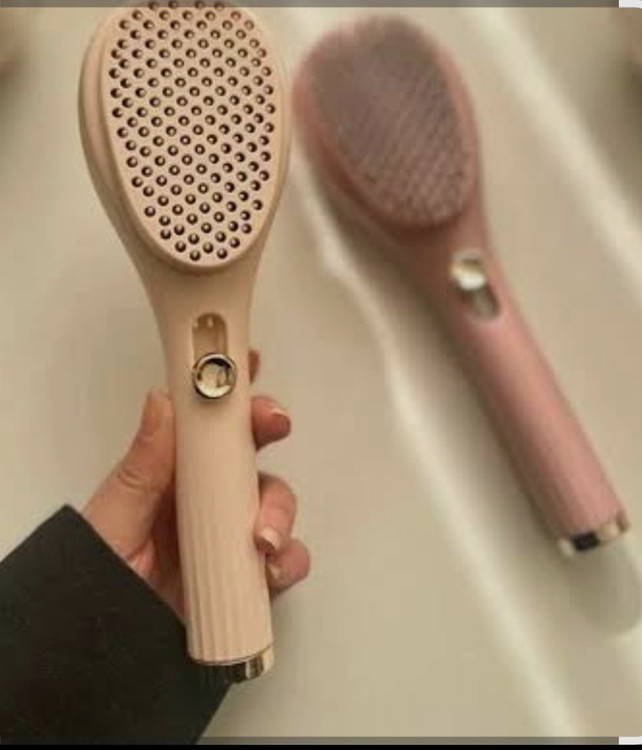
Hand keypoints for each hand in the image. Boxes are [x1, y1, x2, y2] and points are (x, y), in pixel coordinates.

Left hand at [82, 351, 309, 616]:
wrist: (110, 651)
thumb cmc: (99, 581)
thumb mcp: (114, 521)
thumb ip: (142, 468)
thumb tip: (161, 402)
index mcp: (171, 473)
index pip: (204, 420)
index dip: (228, 386)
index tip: (245, 359)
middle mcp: (206, 496)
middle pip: (250, 447)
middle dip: (268, 427)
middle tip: (272, 421)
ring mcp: (231, 533)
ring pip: (276, 499)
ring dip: (280, 508)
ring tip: (262, 536)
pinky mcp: (250, 572)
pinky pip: (286, 556)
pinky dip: (290, 558)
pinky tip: (272, 568)